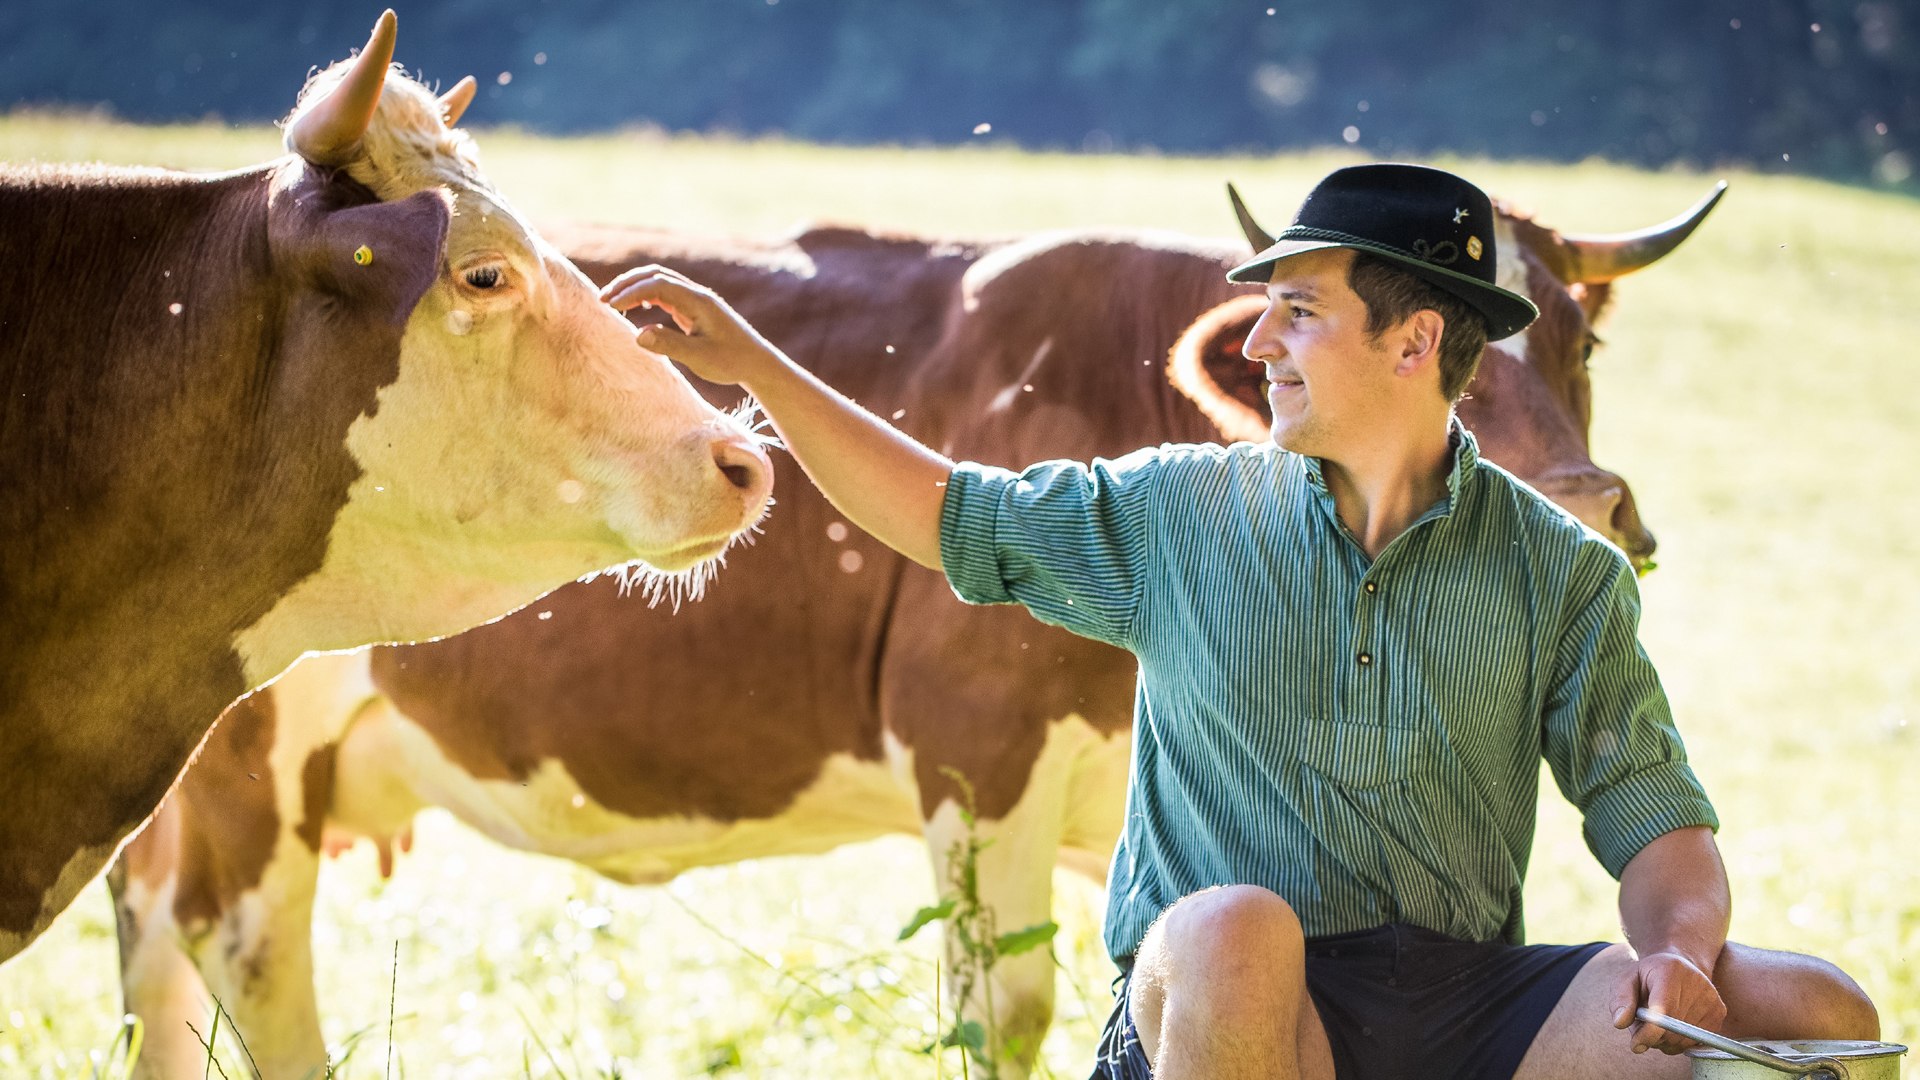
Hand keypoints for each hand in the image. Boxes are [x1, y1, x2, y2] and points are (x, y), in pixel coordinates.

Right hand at [600, 264, 781, 385]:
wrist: (757, 364)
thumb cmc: (732, 362)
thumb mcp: (700, 358)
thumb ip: (669, 345)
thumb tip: (637, 334)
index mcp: (698, 301)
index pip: (657, 285)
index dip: (631, 292)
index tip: (609, 306)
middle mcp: (696, 296)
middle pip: (655, 275)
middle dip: (627, 284)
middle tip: (602, 300)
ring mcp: (695, 301)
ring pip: (659, 283)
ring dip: (635, 289)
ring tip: (612, 304)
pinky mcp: (694, 311)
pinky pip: (665, 295)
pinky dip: (645, 297)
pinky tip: (636, 310)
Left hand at [1610, 949, 1727, 1054]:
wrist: (1679, 965)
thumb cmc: (1647, 976)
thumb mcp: (1626, 979)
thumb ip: (1620, 1000)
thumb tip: (1619, 1023)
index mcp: (1670, 971)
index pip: (1665, 1010)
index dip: (1650, 1032)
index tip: (1635, 1044)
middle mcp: (1697, 984)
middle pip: (1673, 1030)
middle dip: (1652, 1036)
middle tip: (1642, 1025)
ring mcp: (1711, 999)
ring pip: (1683, 1040)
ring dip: (1664, 1040)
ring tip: (1657, 1021)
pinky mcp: (1719, 1013)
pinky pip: (1694, 1042)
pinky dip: (1678, 1041)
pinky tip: (1672, 1024)